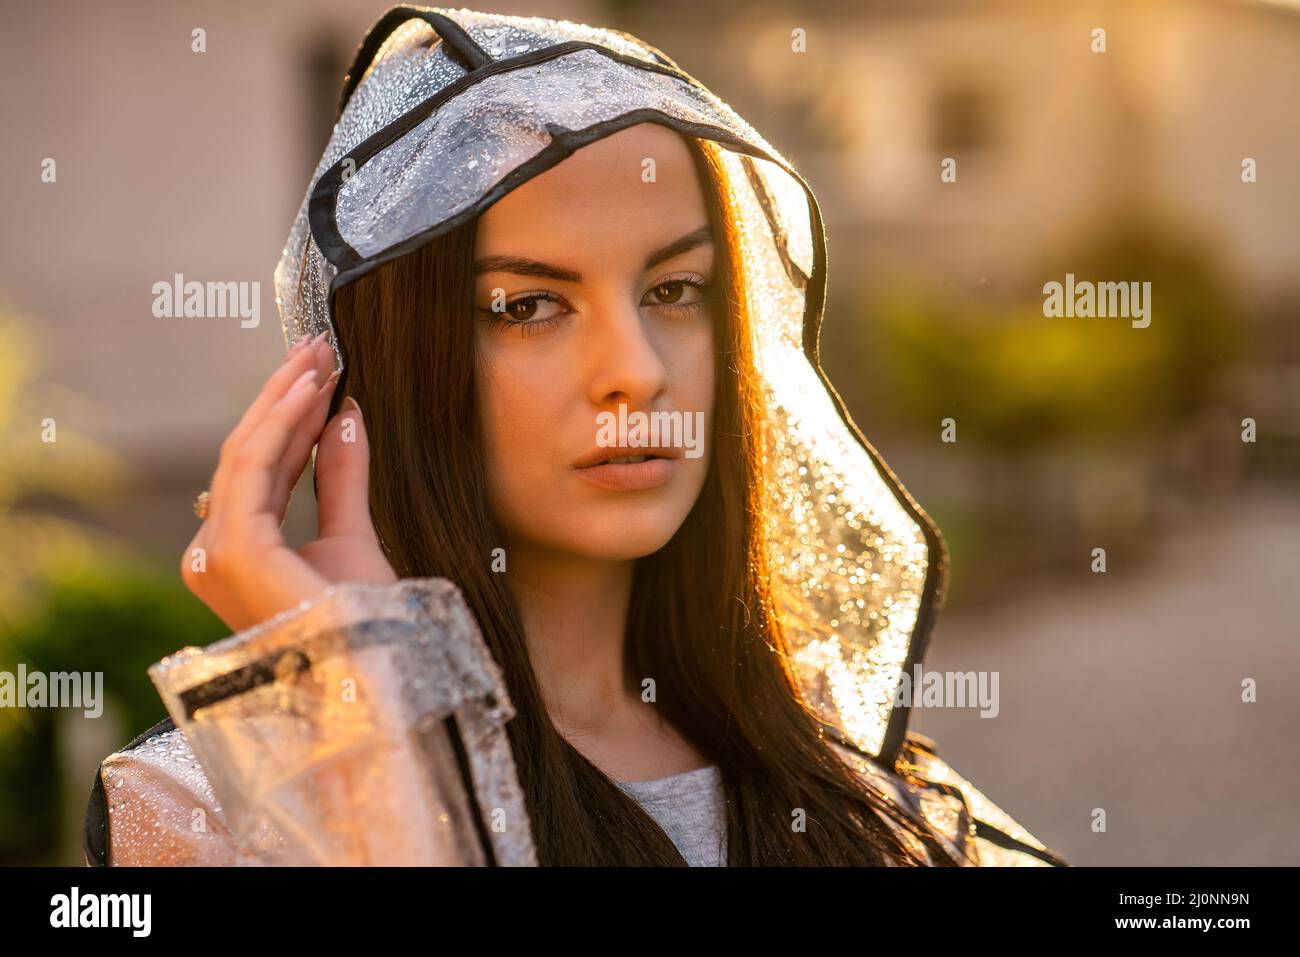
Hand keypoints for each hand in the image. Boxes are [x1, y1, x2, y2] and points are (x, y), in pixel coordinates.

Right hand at [181, 331, 397, 633]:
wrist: (372, 670)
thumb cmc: (361, 621)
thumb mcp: (352, 533)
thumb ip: (339, 476)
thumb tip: (346, 416)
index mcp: (234, 557)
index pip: (259, 472)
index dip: (290, 419)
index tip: (322, 375)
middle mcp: (212, 556)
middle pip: (247, 457)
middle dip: (284, 397)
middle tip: (317, 348)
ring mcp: (215, 555)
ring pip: (246, 454)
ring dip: (284, 398)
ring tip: (319, 356)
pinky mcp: (233, 550)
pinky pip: (254, 468)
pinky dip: (282, 423)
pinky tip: (311, 390)